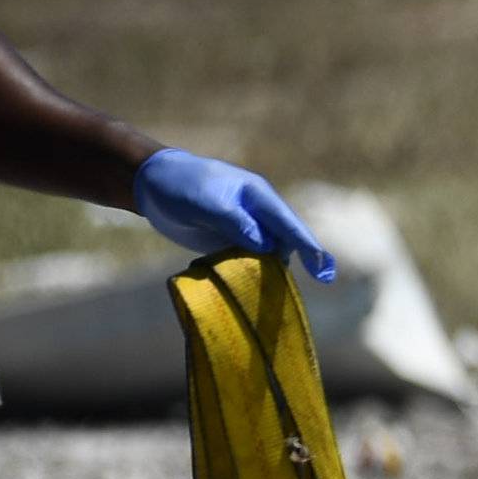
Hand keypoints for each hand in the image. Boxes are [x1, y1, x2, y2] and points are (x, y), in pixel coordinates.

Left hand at [132, 150, 335, 279]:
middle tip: (310, 285)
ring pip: (267, 254)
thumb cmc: (181, 185)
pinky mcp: (228, 241)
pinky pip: (247, 260)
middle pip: (285, 242)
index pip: (290, 225)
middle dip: (299, 262)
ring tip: (274, 294)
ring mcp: (244, 228)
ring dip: (271, 271)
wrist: (152, 184)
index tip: (325, 273)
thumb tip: (267, 247)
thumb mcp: (206, 202)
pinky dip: (251, 274)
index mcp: (259, 197)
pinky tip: (250, 288)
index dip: (310, 248)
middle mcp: (258, 214)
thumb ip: (236, 223)